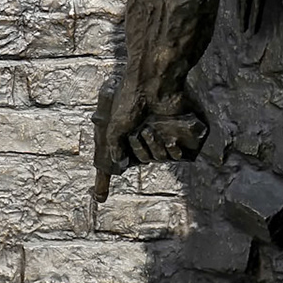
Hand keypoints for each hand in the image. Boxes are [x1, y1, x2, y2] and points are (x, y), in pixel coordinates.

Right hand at [92, 80, 206, 199]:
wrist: (153, 84)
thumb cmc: (131, 101)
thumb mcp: (115, 126)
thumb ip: (115, 146)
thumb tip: (120, 162)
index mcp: (131, 133)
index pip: (121, 159)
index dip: (108, 180)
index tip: (99, 198)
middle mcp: (148, 134)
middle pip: (146, 160)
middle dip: (141, 150)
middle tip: (139, 131)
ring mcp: (166, 133)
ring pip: (162, 158)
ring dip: (155, 146)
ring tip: (151, 128)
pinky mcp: (183, 131)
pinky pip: (181, 155)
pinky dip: (175, 150)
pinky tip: (170, 138)